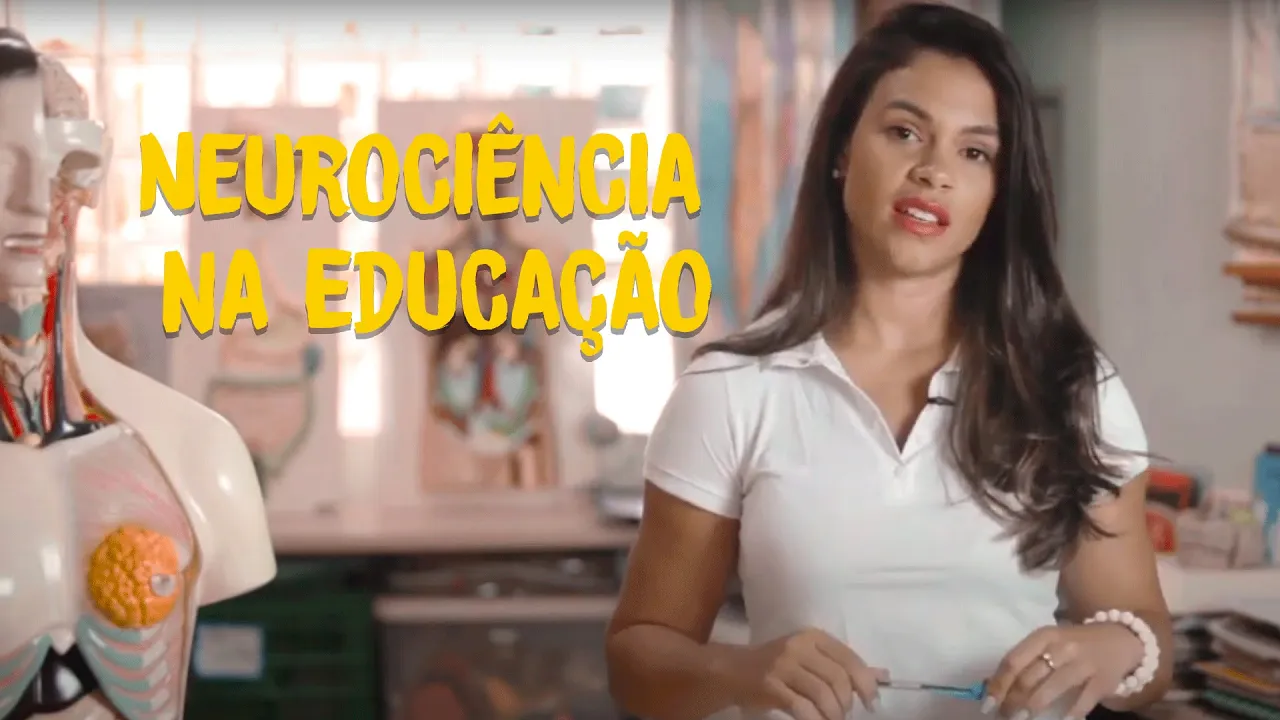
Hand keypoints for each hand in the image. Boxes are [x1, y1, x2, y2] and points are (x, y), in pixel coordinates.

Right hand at [722, 627, 884, 719]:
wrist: (734, 670)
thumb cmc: (777, 665)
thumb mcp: (810, 658)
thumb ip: (844, 665)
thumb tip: (883, 676)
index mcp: (812, 636)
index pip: (849, 659)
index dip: (866, 684)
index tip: (870, 704)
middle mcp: (798, 646)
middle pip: (838, 678)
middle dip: (847, 703)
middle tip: (844, 715)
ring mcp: (782, 665)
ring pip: (822, 694)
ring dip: (833, 714)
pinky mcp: (770, 685)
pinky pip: (802, 707)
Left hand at [984, 623, 1144, 719]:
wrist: (1119, 639)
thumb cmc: (1073, 643)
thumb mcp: (1048, 642)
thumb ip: (1025, 660)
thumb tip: (992, 685)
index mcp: (1043, 636)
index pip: (1013, 661)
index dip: (998, 684)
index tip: (987, 704)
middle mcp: (1062, 647)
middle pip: (1029, 677)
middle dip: (1012, 700)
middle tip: (1004, 715)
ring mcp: (1084, 663)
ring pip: (1052, 688)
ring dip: (1032, 707)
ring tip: (1021, 719)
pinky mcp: (1103, 680)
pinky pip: (1082, 701)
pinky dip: (1069, 714)